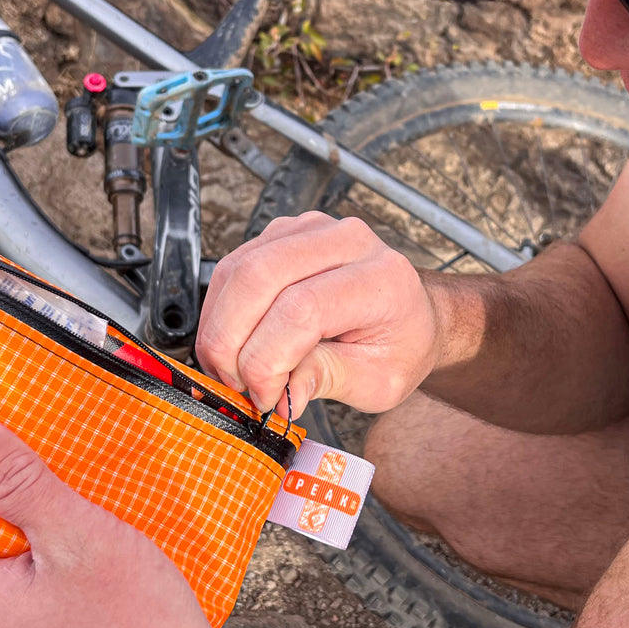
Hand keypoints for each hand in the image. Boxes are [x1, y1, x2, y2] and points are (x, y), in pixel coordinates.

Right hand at [197, 211, 438, 417]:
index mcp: (381, 278)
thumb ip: (327, 380)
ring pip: (237, 271)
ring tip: (233, 369)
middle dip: (231, 342)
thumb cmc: (399, 345)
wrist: (409, 314)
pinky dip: (220, 312)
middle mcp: (346, 241)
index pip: (302, 309)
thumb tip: (280, 397)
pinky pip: (231, 269)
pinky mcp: (282, 234)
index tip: (265, 396)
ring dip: (219, 328)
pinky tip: (233, 344)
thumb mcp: (378, 380)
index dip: (267, 360)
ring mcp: (310, 230)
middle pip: (259, 278)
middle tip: (237, 384)